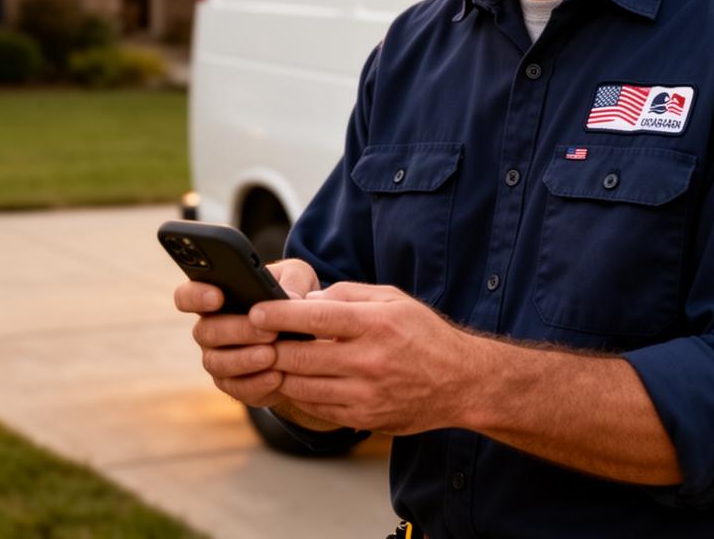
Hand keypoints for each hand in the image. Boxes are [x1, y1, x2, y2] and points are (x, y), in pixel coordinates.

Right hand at [173, 258, 320, 407]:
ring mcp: (219, 359)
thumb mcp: (299, 277)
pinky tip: (277, 376)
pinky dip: (257, 383)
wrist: (310, 334)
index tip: (217, 297)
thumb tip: (287, 298)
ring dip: (244, 360)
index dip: (195, 296)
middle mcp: (211, 329)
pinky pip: (237, 389)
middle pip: (205, 331)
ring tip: (271, 355)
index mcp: (218, 297)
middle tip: (267, 331)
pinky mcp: (236, 384)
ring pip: (217, 363)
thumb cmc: (296, 294)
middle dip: (236, 330)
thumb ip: (292, 280)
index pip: (188, 296)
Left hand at [250, 282, 475, 433]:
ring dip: (280, 372)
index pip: (317, 318)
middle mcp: (370, 361)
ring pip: (302, 386)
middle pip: (301, 357)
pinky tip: (297, 378)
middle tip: (254, 338)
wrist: (460, 381)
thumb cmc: (424, 334)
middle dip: (270, 347)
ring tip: (271, 358)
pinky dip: (299, 392)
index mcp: (377, 324)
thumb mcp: (393, 300)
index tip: (255, 310)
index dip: (280, 315)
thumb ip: (348, 295)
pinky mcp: (363, 417)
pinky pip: (316, 407)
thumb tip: (305, 301)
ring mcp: (365, 394)